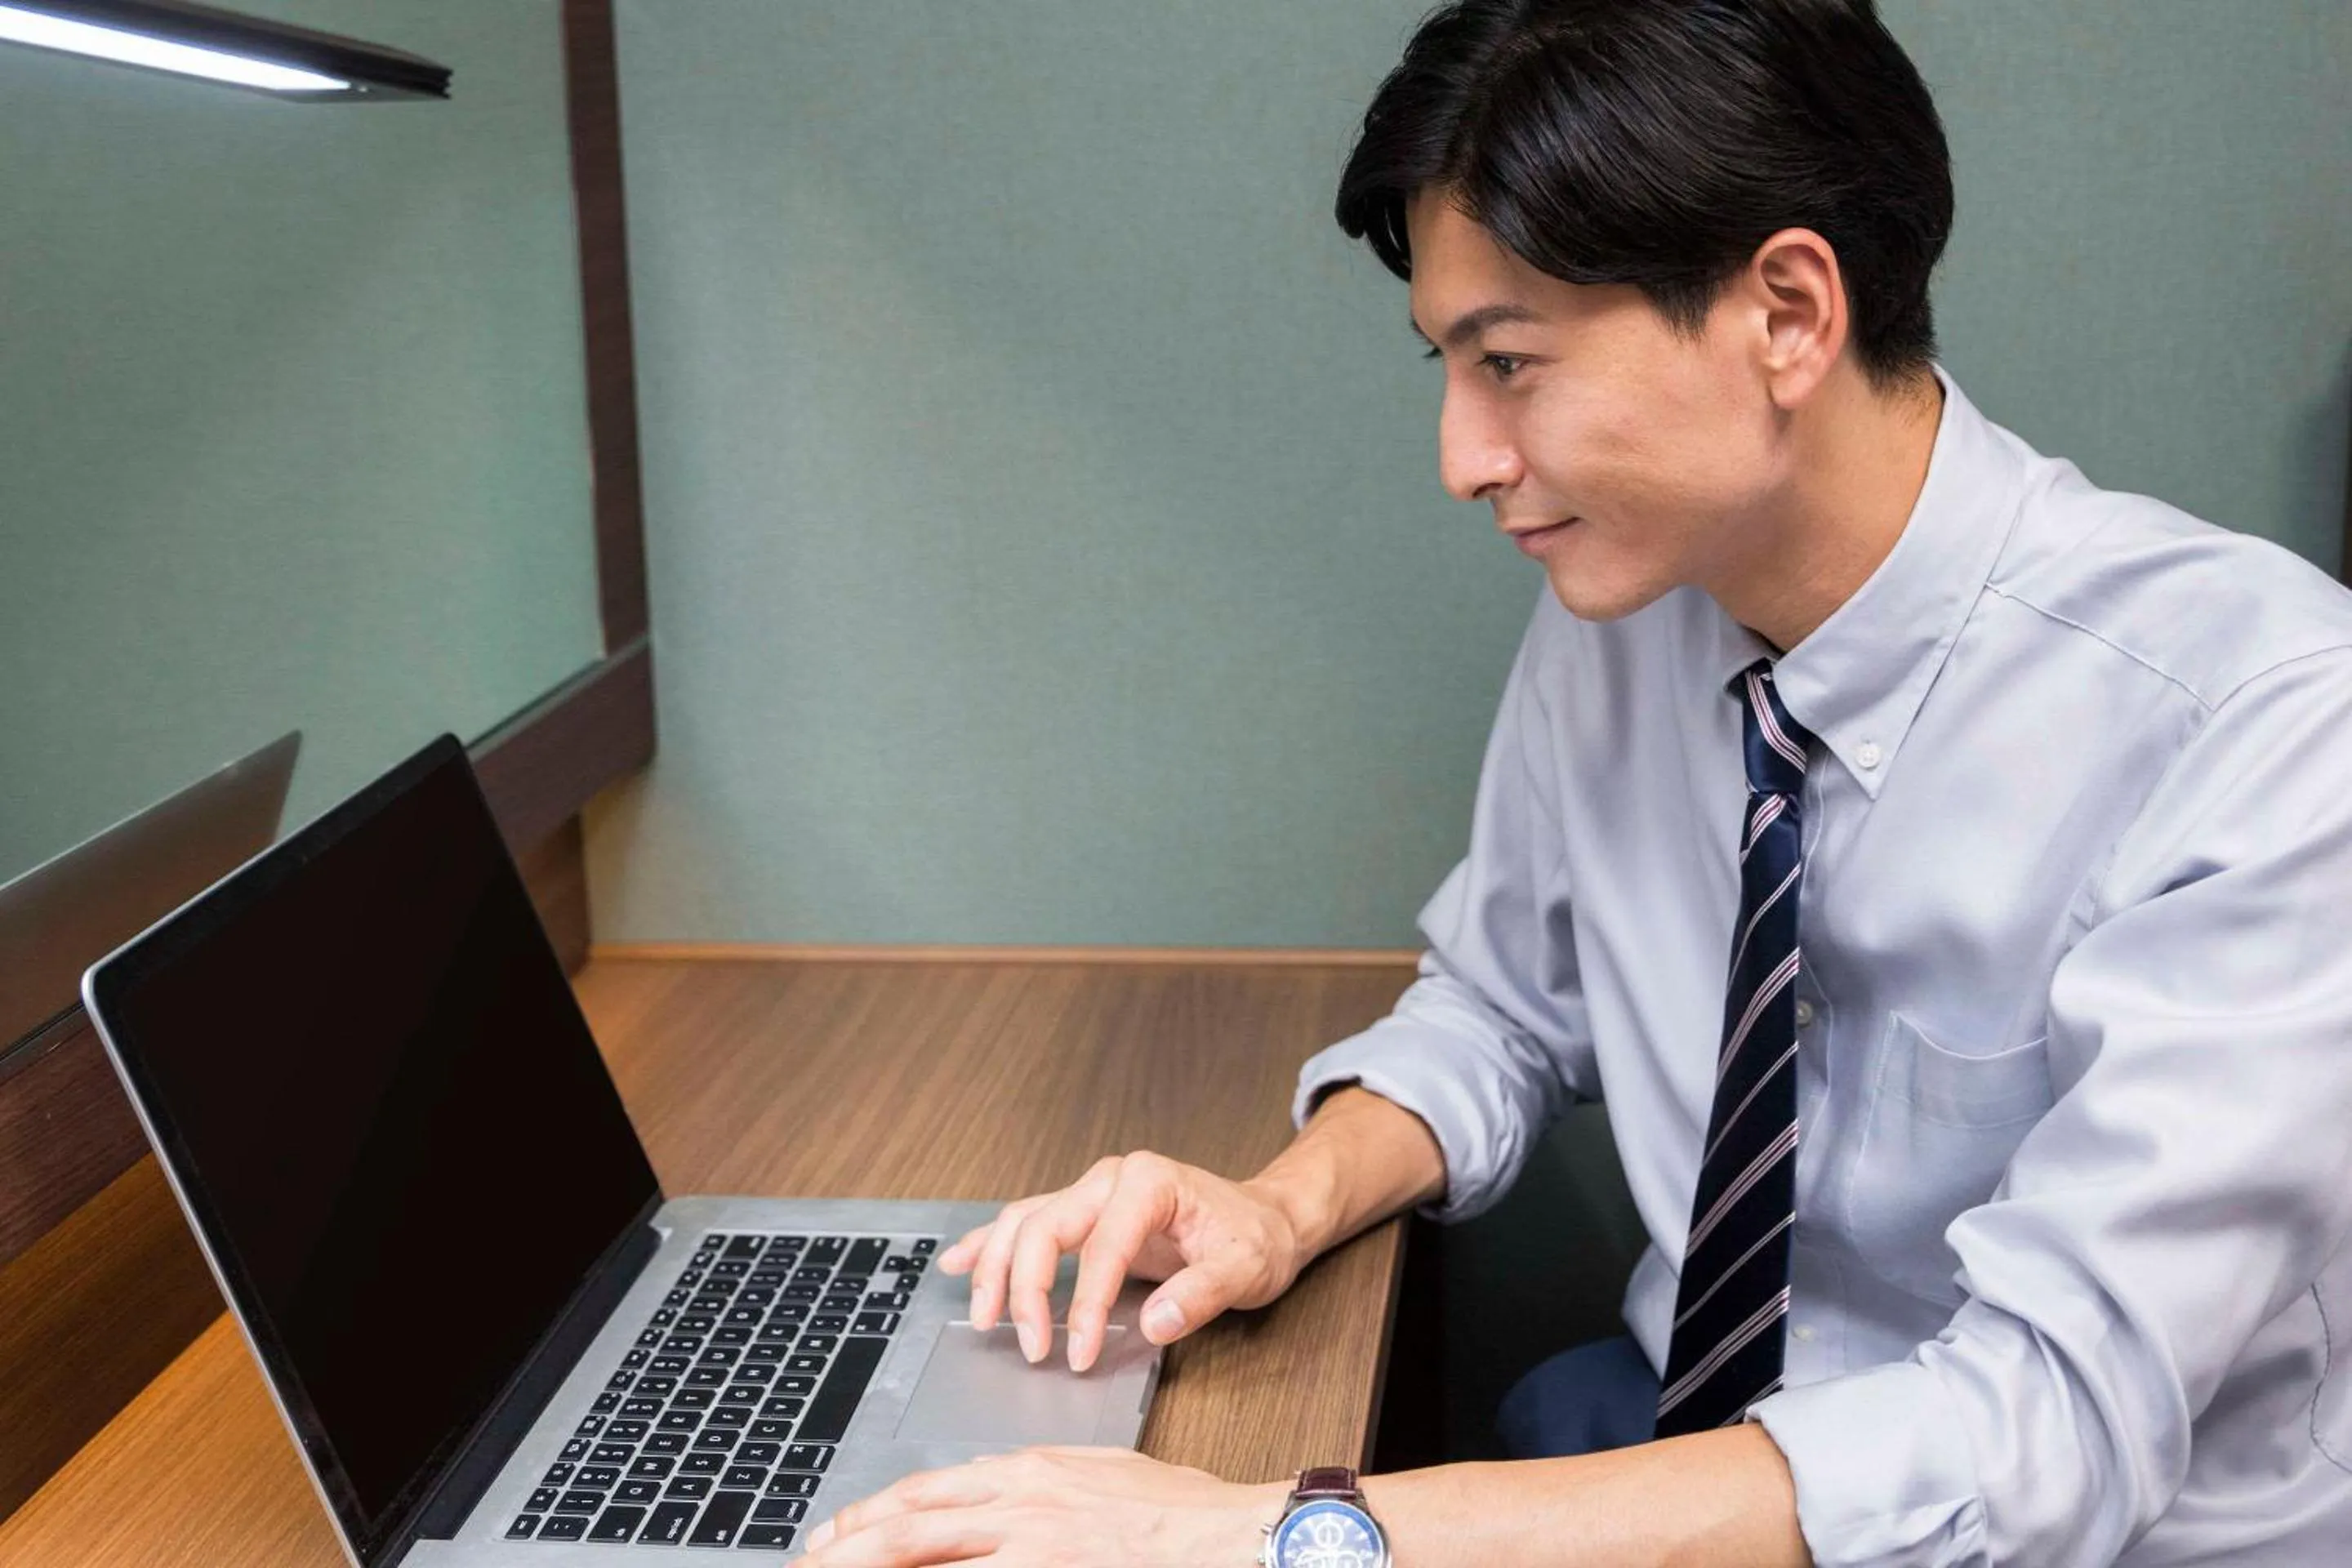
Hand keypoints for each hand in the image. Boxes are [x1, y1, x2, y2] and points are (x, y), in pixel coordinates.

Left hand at [799, 1446, 1286, 1567]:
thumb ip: (1043, 1481)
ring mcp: (1035, 1547)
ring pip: (931, 1556)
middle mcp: (1021, 1504)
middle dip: (850, 1547)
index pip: (930, 1492)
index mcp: (1030, 1471)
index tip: (838, 1532)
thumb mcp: (1100, 1471)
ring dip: (877, 1567)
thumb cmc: (1179, 1509)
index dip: (874, 1515)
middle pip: (911, 1526)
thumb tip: (1001, 1492)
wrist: (1228, 1536)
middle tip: (809, 1563)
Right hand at [939, 1151, 1313, 1371]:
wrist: (1263, 1220)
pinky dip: (989, 1244)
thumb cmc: (1253, 1238)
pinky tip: (958, 1262)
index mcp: (1147, 1183)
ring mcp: (1091, 1194)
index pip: (1101, 1247)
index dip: (1086, 1305)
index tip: (1081, 1354)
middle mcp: (1109, 1180)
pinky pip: (1025, 1223)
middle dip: (1026, 1290)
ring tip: (982, 1318)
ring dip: (996, 1269)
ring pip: (1022, 1223)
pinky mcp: (1083, 1215)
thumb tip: (1156, 1323)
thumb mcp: (1245, 1268)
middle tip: (1033, 1349)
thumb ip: (1201, 1294)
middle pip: (1043, 1227)